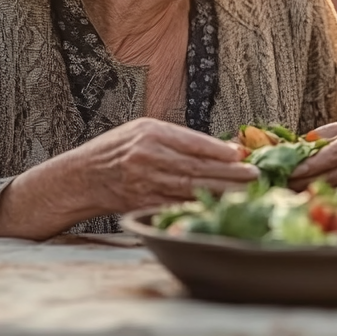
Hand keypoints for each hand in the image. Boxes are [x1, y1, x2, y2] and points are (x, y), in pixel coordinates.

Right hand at [73, 118, 258, 212]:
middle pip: (196, 168)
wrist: (82, 177)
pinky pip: (176, 205)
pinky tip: (219, 205)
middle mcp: (148, 159)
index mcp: (150, 135)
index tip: (241, 155)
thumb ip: (180, 137)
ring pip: (190, 189)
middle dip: (229, 173)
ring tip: (246, 191)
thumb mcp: (144, 129)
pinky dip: (199, 205)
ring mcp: (144, 184)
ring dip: (221, 191)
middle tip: (254, 175)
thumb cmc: (117, 149)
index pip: (192, 143)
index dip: (219, 151)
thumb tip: (222, 149)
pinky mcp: (143, 204)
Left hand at [289, 117, 336, 189]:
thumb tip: (293, 149)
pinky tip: (309, 195)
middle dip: (306, 181)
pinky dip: (326, 194)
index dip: (311, 166)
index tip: (290, 172)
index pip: (332, 155)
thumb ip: (318, 139)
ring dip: (313, 190)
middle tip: (284, 184)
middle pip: (334, 175)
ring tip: (291, 190)